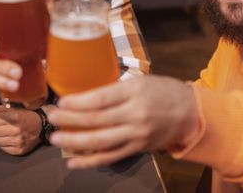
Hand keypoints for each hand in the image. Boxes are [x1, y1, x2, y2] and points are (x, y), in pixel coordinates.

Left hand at [0, 105, 41, 155]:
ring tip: (9, 132)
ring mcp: (18, 141)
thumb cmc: (25, 116)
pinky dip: (6, 143)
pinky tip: (12, 138)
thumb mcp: (12, 109)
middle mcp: (17, 130)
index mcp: (15, 117)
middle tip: (6, 125)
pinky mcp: (19, 151)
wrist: (41, 127)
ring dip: (0, 136)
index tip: (1, 119)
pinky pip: (2, 148)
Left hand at [47, 76, 200, 168]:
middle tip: (52, 117)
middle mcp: (135, 114)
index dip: (79, 102)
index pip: (101, 98)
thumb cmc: (162, 91)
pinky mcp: (137, 148)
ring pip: (101, 141)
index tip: (61, 101)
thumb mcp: (140, 81)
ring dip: (75, 142)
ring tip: (56, 139)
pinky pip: (110, 157)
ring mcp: (136, 134)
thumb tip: (84, 96)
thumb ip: (115, 89)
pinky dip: (90, 161)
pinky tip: (73, 162)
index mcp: (135, 92)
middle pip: (97, 120)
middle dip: (71, 120)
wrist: (190, 113)